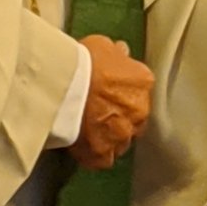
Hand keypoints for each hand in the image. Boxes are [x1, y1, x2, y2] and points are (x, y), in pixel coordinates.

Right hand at [70, 35, 154, 170]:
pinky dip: (95, 154)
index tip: (109, 93)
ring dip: (110, 138)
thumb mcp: (102, 45)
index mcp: (143, 83)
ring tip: (90, 132)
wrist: (63, 86)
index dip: (123, 92)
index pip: (140, 90)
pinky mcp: (102, 154)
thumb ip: (116, 54)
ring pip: (121, 141)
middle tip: (99, 113)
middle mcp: (139, 112)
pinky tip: (83, 147)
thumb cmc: (82, 60)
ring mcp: (122, 136)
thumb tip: (122, 53)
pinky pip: (102, 159)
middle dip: (121, 118)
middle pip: (135, 119)